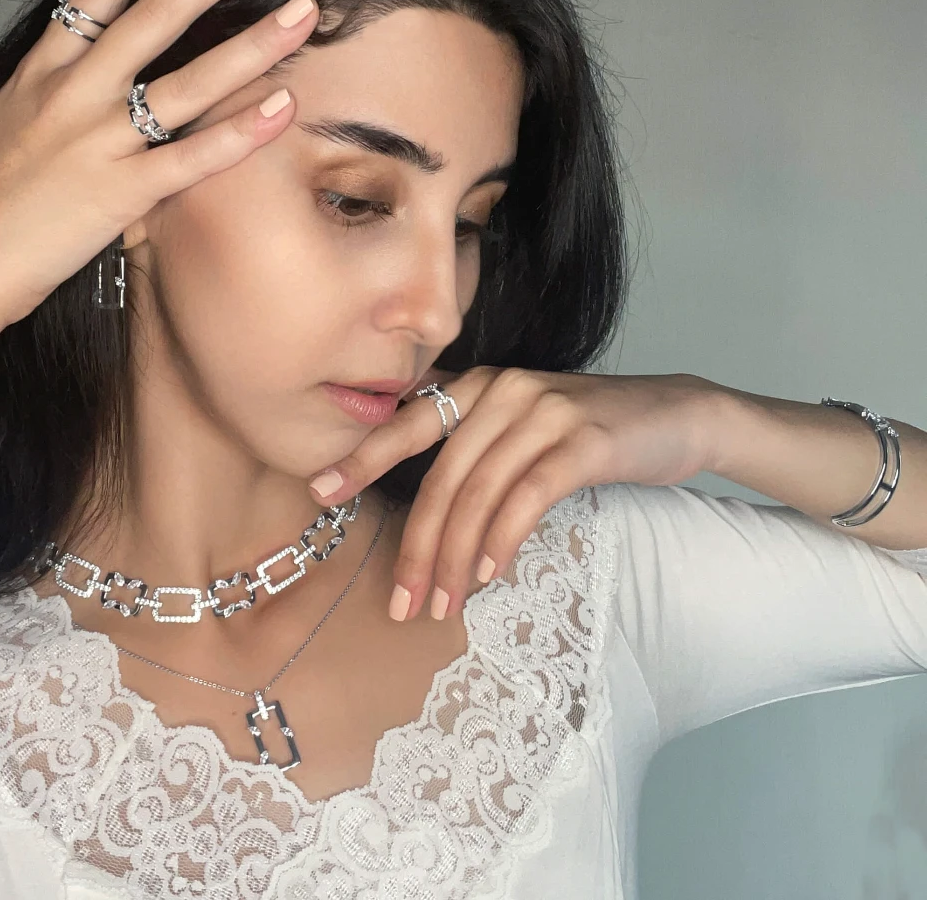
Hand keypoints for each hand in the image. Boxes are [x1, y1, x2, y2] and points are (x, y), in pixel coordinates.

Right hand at [0, 0, 317, 331]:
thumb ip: (16, 92)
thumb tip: (30, 77)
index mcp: (44, 68)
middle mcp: (76, 91)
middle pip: (159, 9)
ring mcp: (100, 141)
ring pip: (189, 79)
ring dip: (252, 42)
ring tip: (304, 9)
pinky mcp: (120, 195)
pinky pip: (191, 158)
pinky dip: (239, 133)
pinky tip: (283, 108)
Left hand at [308, 366, 723, 619]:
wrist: (673, 416)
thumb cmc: (585, 432)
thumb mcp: (521, 425)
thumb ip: (473, 444)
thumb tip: (420, 498)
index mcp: (479, 386)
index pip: (409, 424)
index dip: (363, 458)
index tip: (319, 492)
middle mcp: (504, 389)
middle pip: (442, 477)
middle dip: (415, 545)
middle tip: (399, 602)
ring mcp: (544, 411)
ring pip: (479, 493)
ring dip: (453, 557)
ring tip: (439, 606)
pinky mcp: (583, 440)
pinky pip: (526, 495)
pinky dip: (501, 539)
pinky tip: (486, 576)